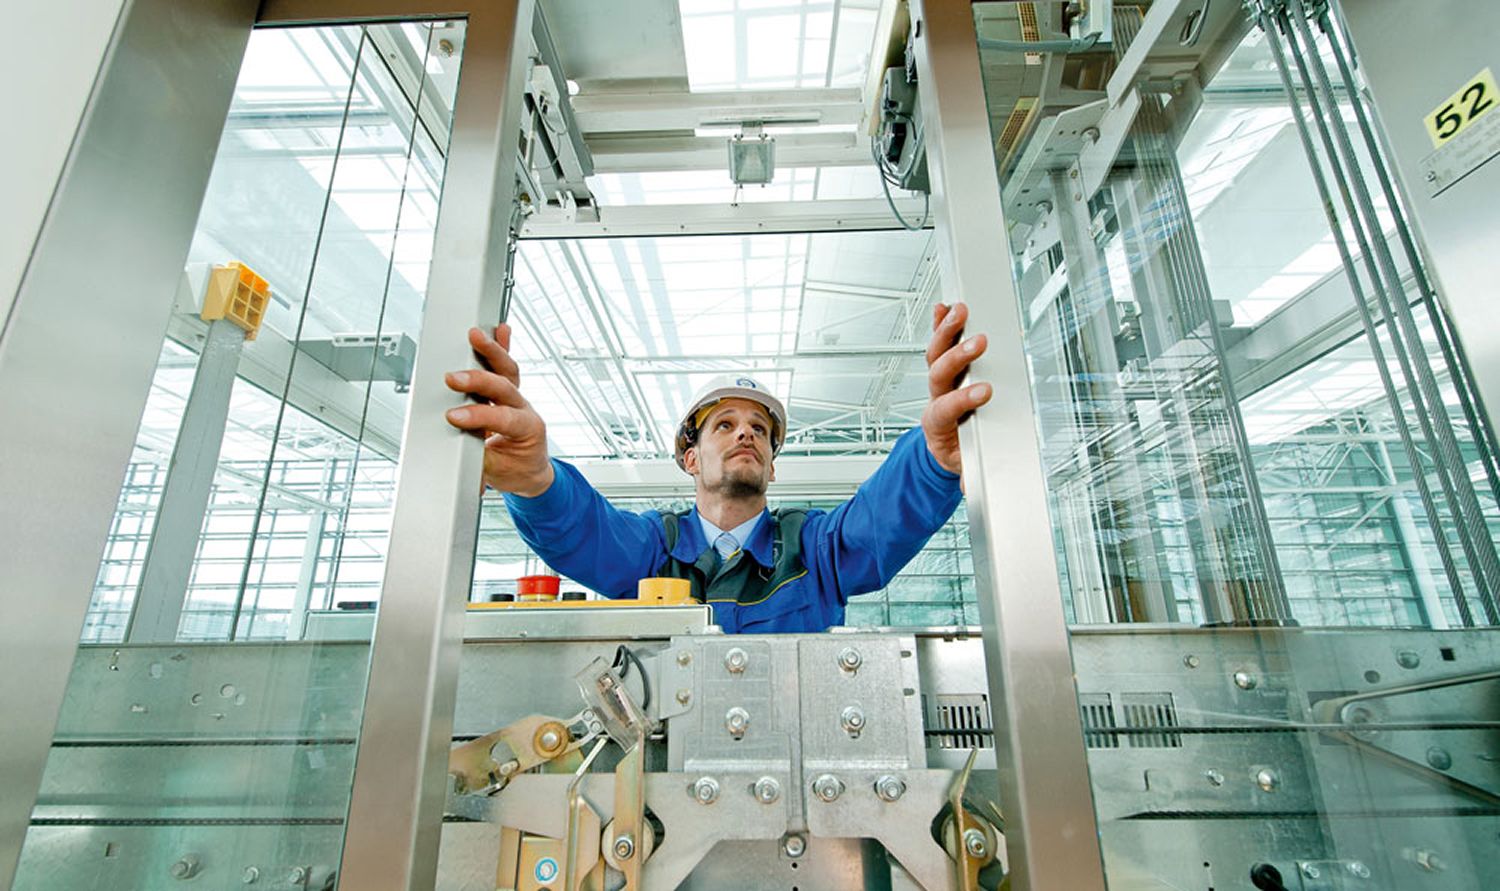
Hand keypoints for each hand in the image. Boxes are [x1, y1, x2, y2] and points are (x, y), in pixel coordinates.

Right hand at [444, 324, 554, 496]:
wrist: (530, 470)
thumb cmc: (514, 470)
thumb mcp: (494, 472)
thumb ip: (477, 457)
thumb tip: (451, 446)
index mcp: (527, 430)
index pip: (503, 418)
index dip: (478, 416)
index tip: (454, 416)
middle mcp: (524, 409)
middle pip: (504, 387)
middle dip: (478, 380)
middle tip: (454, 378)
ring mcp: (517, 398)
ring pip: (507, 370)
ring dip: (492, 351)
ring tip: (475, 335)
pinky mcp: (509, 392)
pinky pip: (507, 366)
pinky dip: (503, 346)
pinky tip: (501, 329)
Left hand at [920, 302, 991, 474]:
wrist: (943, 448)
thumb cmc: (958, 452)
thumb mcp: (964, 469)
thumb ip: (970, 476)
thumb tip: (976, 487)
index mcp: (939, 423)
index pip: (946, 407)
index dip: (962, 399)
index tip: (984, 393)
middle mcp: (936, 398)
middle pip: (940, 373)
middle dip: (958, 357)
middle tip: (979, 343)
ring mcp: (939, 383)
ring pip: (937, 353)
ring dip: (947, 331)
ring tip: (960, 311)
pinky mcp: (944, 370)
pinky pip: (938, 344)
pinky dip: (940, 325)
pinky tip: (944, 308)